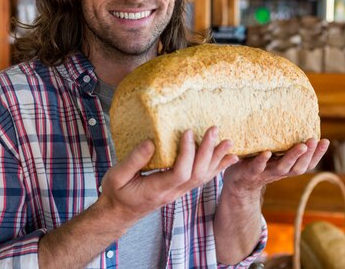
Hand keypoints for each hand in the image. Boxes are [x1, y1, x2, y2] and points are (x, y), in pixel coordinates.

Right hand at [99, 126, 237, 223]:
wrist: (118, 214)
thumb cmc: (116, 194)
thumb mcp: (117, 176)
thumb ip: (134, 160)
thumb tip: (150, 142)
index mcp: (157, 189)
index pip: (180, 172)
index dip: (187, 152)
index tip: (188, 131)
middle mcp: (172, 192)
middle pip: (197, 174)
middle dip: (208, 151)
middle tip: (214, 130)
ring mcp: (178, 192)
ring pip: (203, 177)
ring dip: (216, 159)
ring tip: (228, 142)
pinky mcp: (180, 189)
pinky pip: (202, 179)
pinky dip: (216, 168)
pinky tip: (226, 159)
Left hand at [221, 138, 329, 201]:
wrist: (236, 181)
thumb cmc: (258, 162)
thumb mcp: (273, 153)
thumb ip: (283, 143)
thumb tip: (296, 119)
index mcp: (287, 167)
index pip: (307, 163)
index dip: (317, 155)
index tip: (325, 141)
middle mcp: (279, 172)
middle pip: (298, 167)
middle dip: (308, 154)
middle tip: (314, 140)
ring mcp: (265, 172)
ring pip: (282, 168)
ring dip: (293, 157)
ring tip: (301, 145)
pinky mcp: (250, 172)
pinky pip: (257, 167)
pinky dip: (262, 160)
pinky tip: (267, 152)